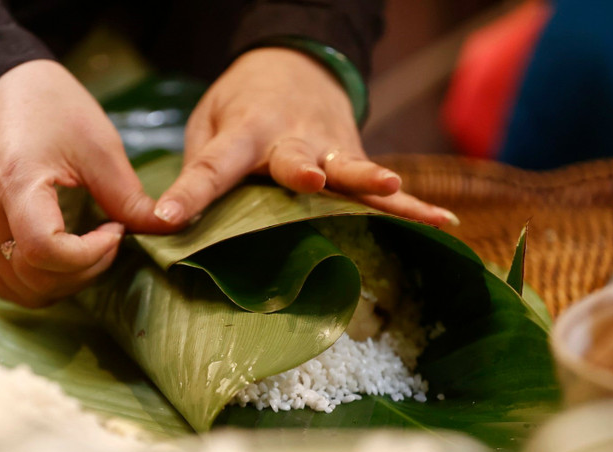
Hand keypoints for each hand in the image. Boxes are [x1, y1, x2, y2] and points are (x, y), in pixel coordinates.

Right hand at [0, 60, 175, 306]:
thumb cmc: (54, 108)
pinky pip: (3, 282)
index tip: (115, 229)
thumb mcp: (101, 148)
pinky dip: (38, 284)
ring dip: (63, 284)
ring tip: (89, 250)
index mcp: (15, 183)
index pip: (45, 251)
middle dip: (85, 270)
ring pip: (20, 290)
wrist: (3, 87)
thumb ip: (130, 198)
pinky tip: (66, 259)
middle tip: (110, 239)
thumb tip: (171, 228)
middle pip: (35, 278)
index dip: (90, 254)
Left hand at [153, 48, 457, 226]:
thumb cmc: (242, 104)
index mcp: (245, 130)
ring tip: (393, 186)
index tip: (167, 220)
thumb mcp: (208, 123)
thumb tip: (176, 225)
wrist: (298, 66)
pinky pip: (384, 192)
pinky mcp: (356, 161)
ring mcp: (332, 149)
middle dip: (302, 170)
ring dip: (370, 179)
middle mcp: (292, 139)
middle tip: (307, 180)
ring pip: (351, 170)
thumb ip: (201, 166)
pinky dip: (414, 208)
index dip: (190, 193)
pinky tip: (444, 224)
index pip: (213, 165)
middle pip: (296, 158)